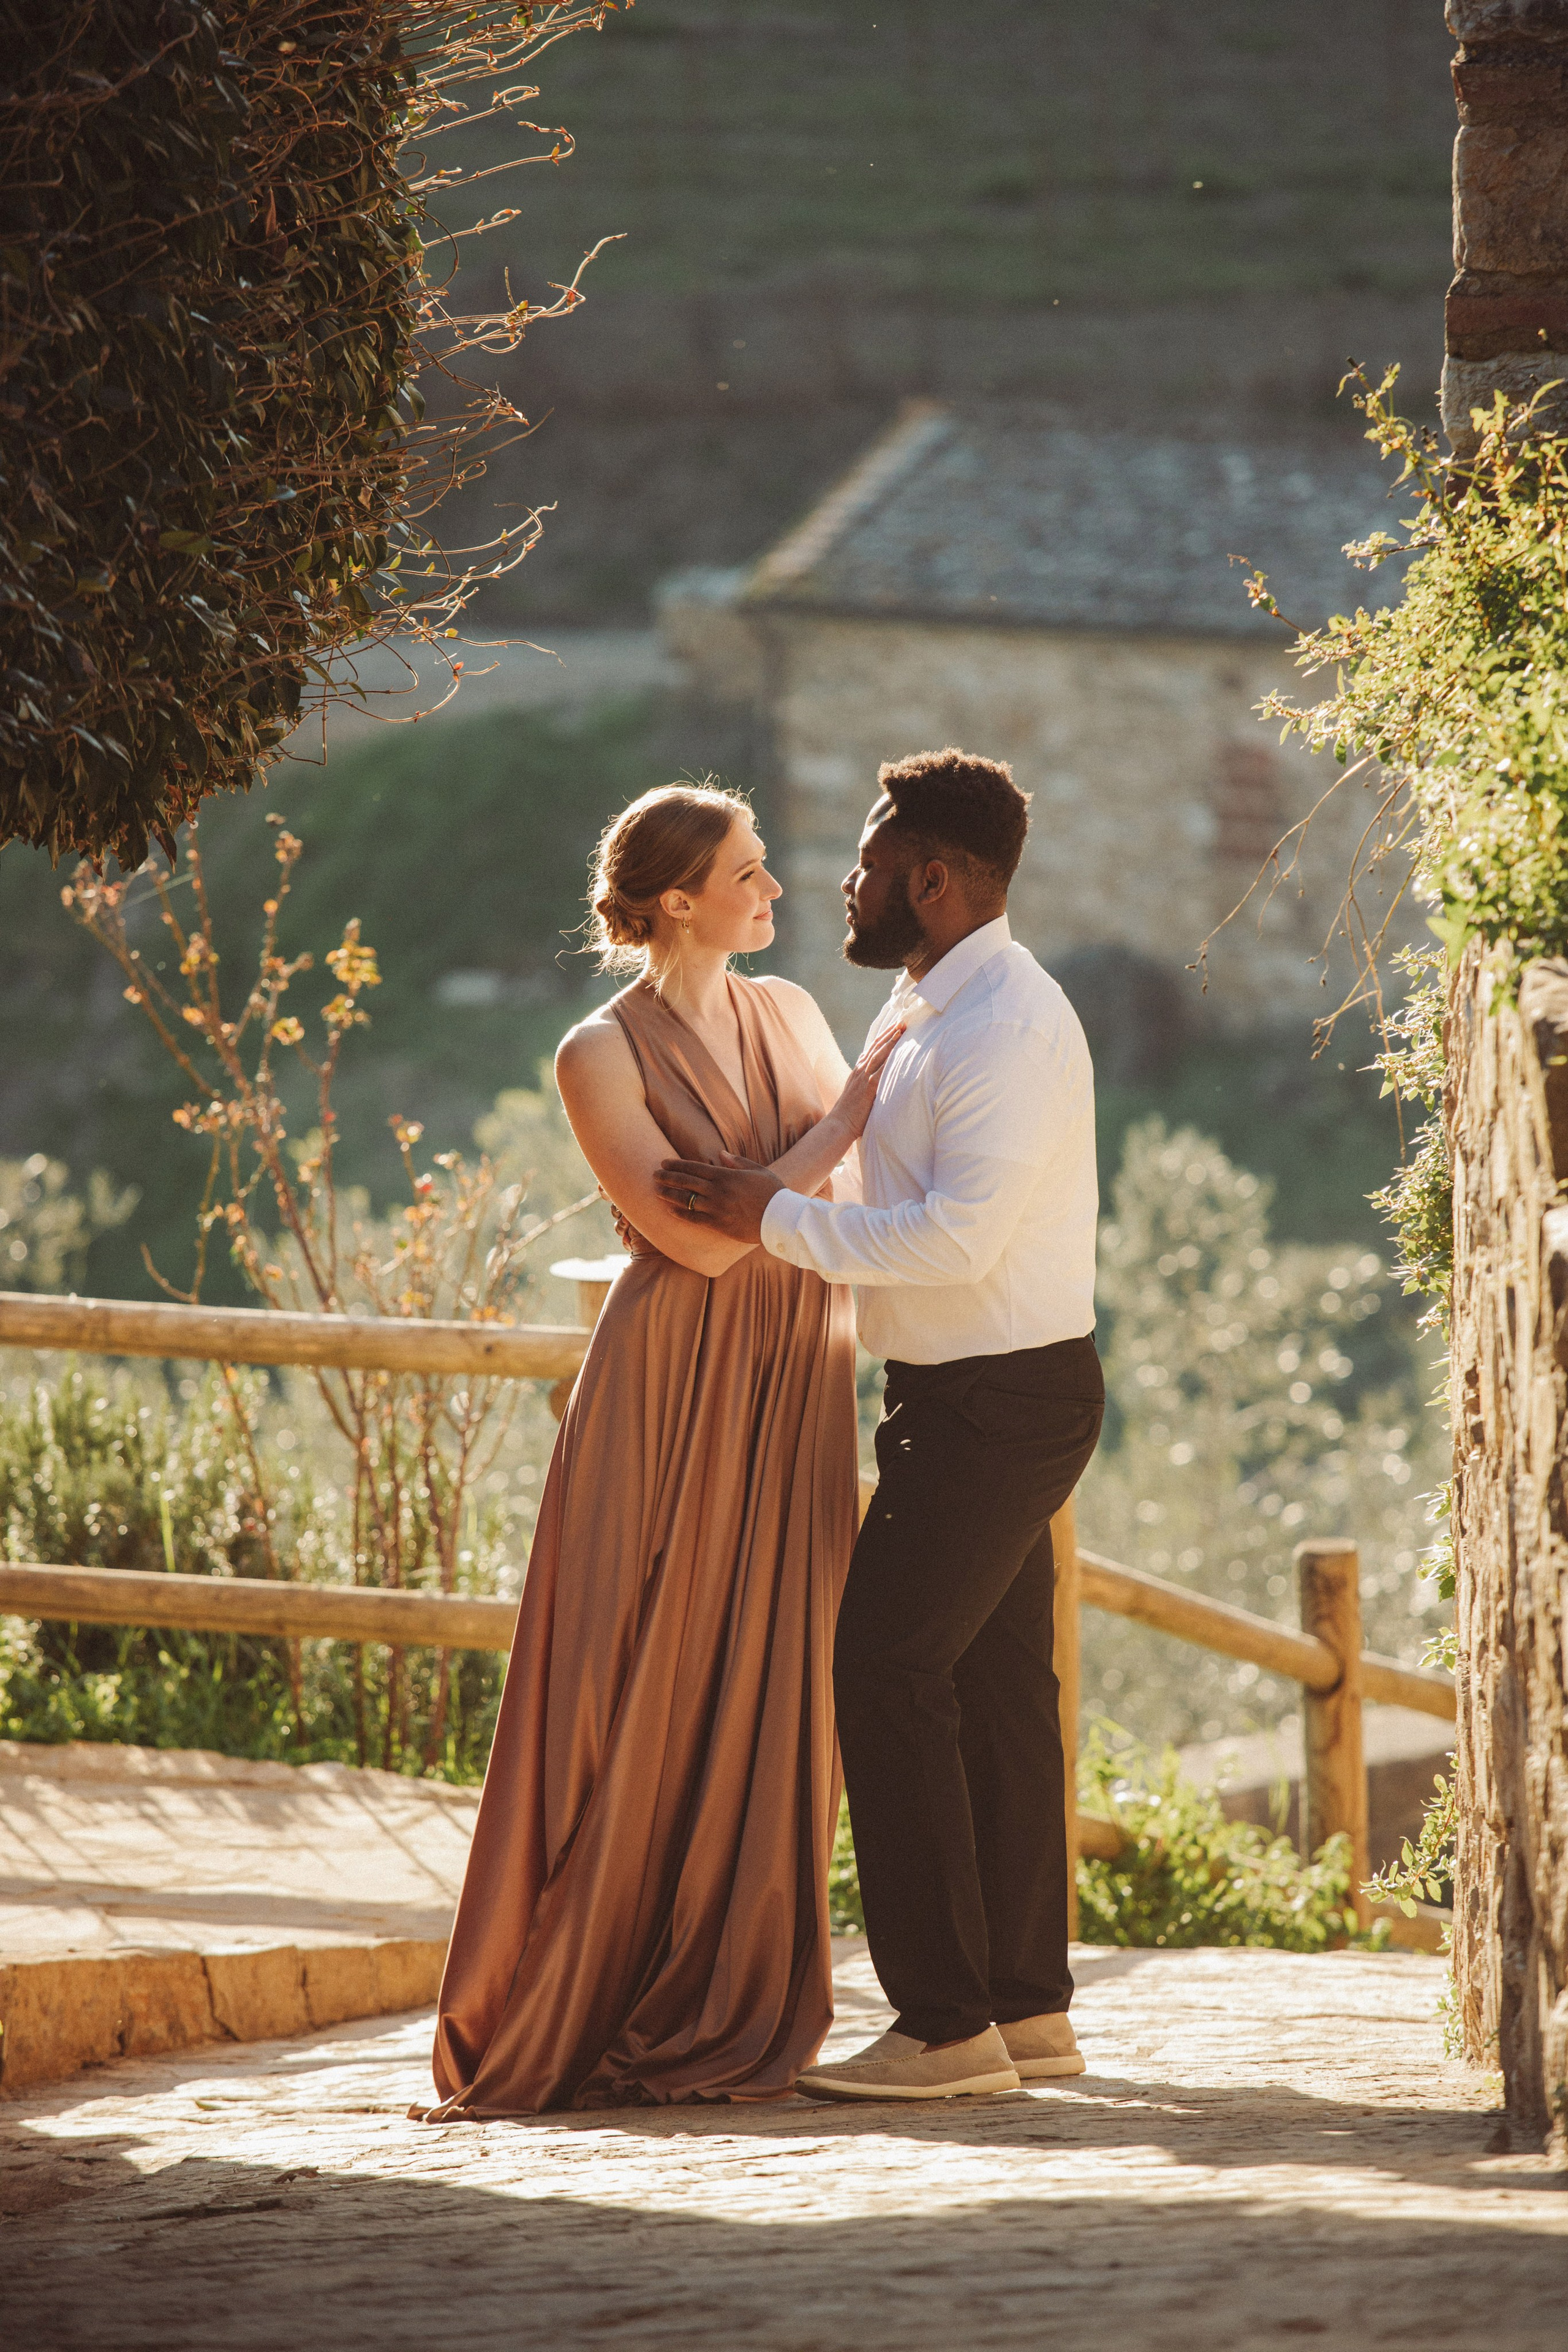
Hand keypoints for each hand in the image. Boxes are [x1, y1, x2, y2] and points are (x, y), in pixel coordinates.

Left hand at [653, 1152, 783, 1243]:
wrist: (780, 1217)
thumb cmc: (772, 1191)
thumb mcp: (757, 1170)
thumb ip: (737, 1161)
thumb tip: (720, 1154)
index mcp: (726, 1175)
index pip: (695, 1168)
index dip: (677, 1165)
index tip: (664, 1162)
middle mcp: (717, 1191)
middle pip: (686, 1182)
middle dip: (668, 1177)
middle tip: (654, 1175)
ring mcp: (716, 1208)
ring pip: (686, 1200)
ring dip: (669, 1195)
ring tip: (657, 1191)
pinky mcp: (718, 1224)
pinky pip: (694, 1219)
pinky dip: (681, 1214)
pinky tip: (670, 1211)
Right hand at [826, 1020, 903, 1144]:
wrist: (839, 1124)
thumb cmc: (850, 1113)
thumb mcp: (857, 1092)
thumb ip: (866, 1083)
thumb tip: (877, 1079)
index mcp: (858, 1071)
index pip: (872, 1049)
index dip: (883, 1037)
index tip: (893, 1027)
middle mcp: (860, 1070)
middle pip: (876, 1047)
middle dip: (889, 1033)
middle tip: (901, 1021)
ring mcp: (864, 1077)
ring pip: (878, 1053)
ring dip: (890, 1040)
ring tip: (901, 1029)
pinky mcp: (869, 1086)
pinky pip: (881, 1069)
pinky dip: (889, 1058)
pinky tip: (898, 1050)